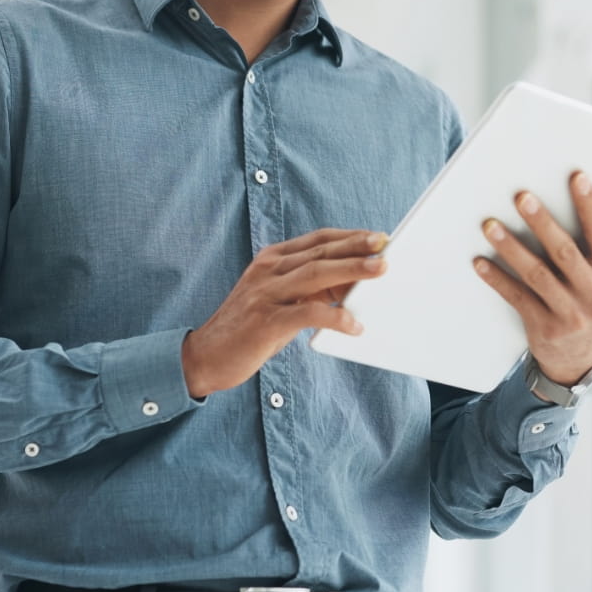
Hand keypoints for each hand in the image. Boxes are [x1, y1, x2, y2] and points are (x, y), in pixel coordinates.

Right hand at [181, 228, 387, 397]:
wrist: (205, 356)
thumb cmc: (250, 328)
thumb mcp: (280, 299)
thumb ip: (310, 289)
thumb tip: (353, 283)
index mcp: (271, 260)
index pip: (317, 239)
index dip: (348, 236)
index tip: (377, 236)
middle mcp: (268, 271)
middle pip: (320, 252)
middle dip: (356, 246)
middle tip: (385, 244)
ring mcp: (265, 294)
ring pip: (315, 274)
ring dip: (351, 270)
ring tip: (380, 270)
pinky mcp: (265, 322)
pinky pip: (306, 314)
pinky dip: (334, 317)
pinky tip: (353, 325)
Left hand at [472, 171, 591, 386]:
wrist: (581, 359)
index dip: (590, 205)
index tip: (577, 177)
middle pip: (566, 253)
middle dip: (543, 223)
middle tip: (522, 196)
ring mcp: (570, 314)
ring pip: (537, 275)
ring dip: (512, 248)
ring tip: (490, 225)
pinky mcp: (544, 328)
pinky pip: (517, 298)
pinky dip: (498, 279)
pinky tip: (480, 261)